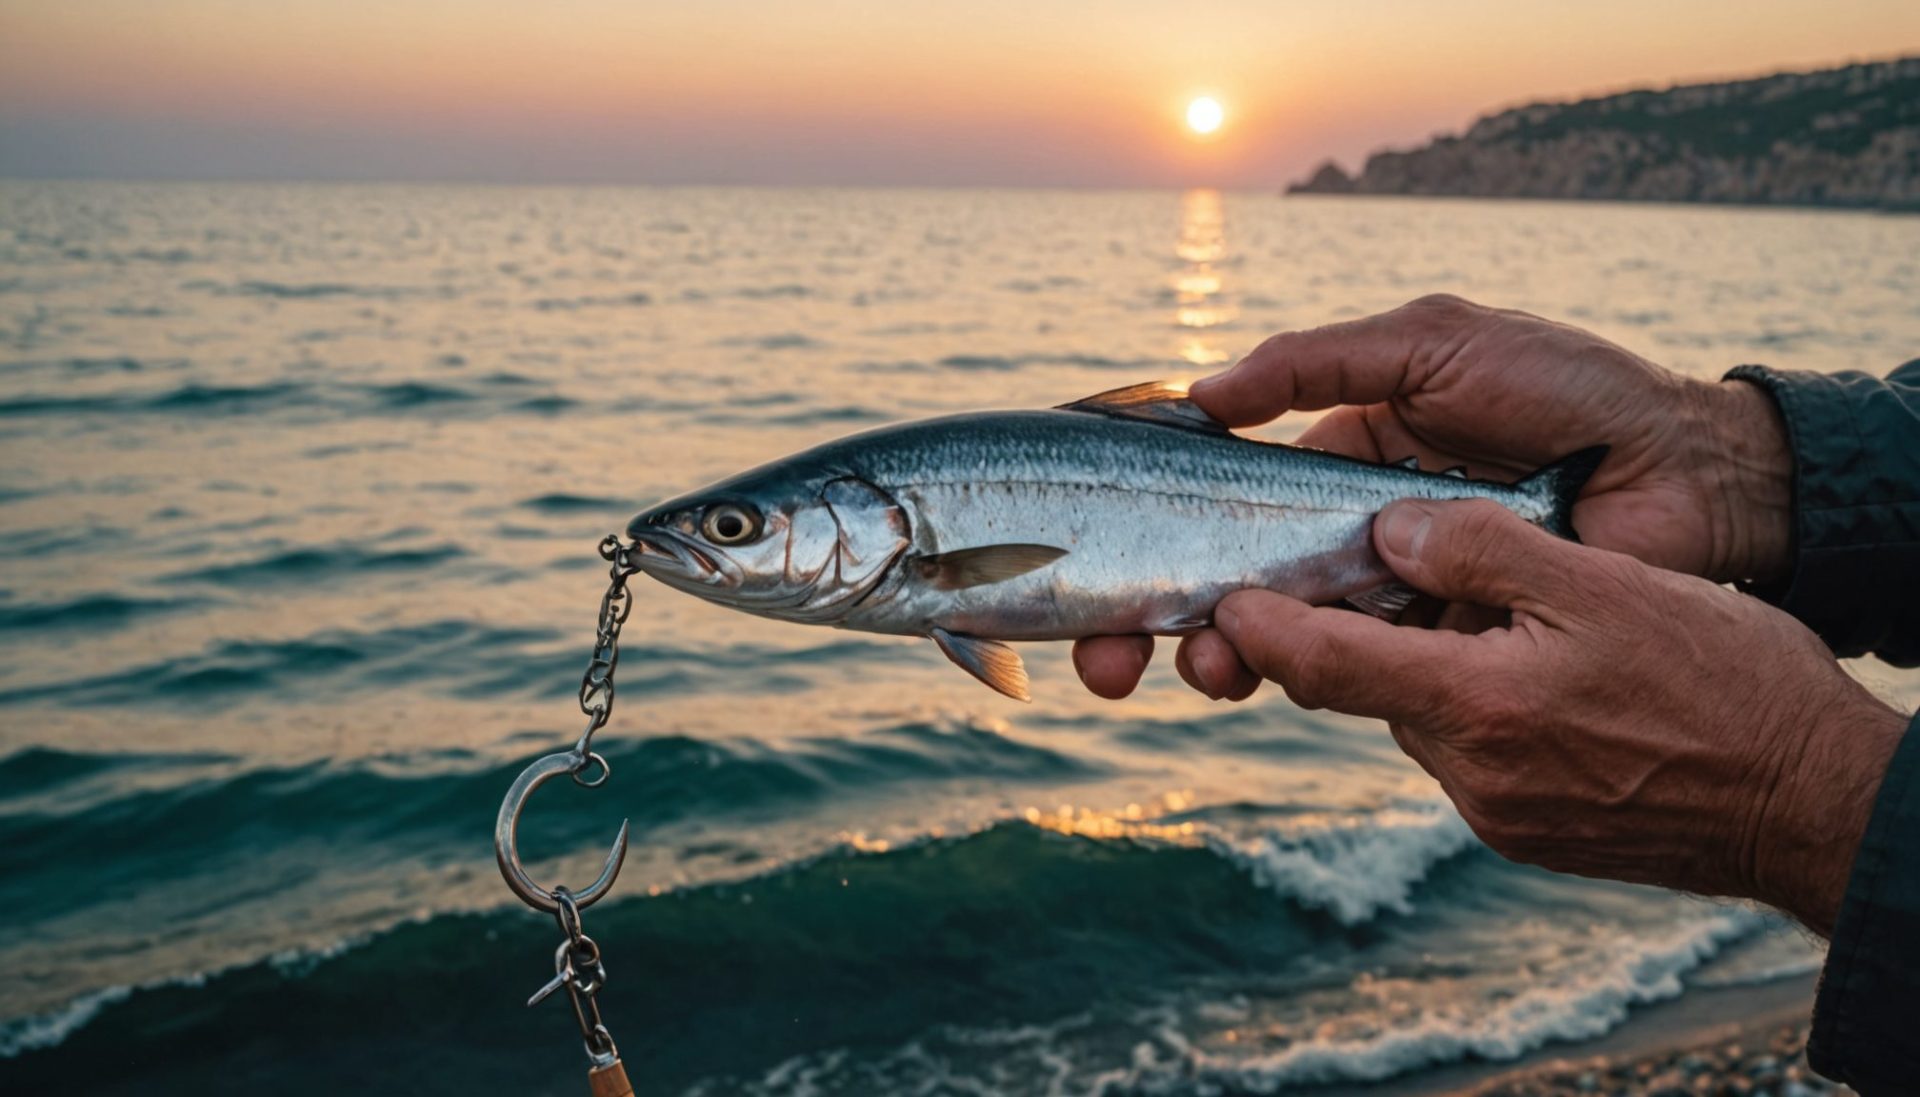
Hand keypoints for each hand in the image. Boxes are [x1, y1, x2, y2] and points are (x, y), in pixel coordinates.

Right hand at [1075, 294, 1794, 699]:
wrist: (1683, 472)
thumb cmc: (1562, 389)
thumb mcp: (1430, 344)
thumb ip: (1317, 365)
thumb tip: (1202, 396)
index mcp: (1333, 455)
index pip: (1215, 497)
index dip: (1150, 530)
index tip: (1093, 559)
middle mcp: (1345, 529)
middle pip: (1221, 580)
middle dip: (1148, 621)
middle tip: (1104, 660)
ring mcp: (1387, 592)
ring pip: (1274, 634)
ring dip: (1210, 654)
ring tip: (1191, 666)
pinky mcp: (1436, 647)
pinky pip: (1354, 670)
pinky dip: (1298, 676)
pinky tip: (1262, 674)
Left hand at [1209, 497, 1906, 933]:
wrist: (1815, 803)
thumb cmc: (1726, 685)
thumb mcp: (1605, 586)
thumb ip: (1484, 549)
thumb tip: (1388, 527)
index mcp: (1473, 706)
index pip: (1323, 663)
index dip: (1259, 627)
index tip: (1219, 600)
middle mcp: (1469, 773)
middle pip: (1367, 689)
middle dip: (1352, 633)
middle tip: (1354, 573)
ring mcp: (1500, 812)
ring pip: (1421, 716)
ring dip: (1423, 665)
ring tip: (1473, 608)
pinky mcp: (1533, 831)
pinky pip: (1471, 751)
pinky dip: (1471, 703)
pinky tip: (1525, 668)